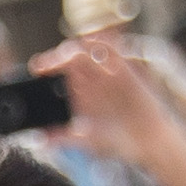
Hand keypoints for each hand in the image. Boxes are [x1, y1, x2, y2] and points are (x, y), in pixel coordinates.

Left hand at [39, 32, 185, 174]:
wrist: (148, 141)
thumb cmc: (119, 142)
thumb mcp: (87, 141)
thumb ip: (65, 138)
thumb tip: (40, 140)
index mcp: (79, 93)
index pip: (59, 72)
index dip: (47, 67)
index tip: (37, 70)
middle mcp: (91, 80)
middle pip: (70, 58)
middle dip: (56, 59)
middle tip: (44, 66)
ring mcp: (108, 73)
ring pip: (87, 51)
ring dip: (74, 51)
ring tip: (62, 57)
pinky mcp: (125, 70)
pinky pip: (113, 50)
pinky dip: (102, 43)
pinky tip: (90, 44)